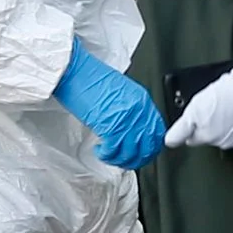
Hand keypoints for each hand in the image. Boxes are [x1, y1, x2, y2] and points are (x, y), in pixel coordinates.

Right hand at [51, 46, 165, 170]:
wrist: (76, 71)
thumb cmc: (90, 77)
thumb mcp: (119, 91)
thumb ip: (129, 108)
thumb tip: (128, 126)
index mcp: (142, 100)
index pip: (157, 131)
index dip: (150, 147)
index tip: (141, 152)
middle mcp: (138, 111)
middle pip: (148, 146)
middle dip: (138, 158)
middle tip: (126, 161)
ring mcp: (126, 120)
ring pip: (132, 153)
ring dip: (120, 160)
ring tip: (109, 156)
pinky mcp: (110, 126)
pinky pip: (114, 151)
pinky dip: (107, 155)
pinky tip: (100, 151)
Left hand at [159, 44, 232, 151]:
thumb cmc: (226, 92)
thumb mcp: (194, 109)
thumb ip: (180, 129)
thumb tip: (170, 142)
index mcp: (207, 137)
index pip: (191, 139)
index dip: (191, 127)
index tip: (195, 118)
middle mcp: (223, 142)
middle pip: (210, 137)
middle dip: (209, 125)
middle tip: (213, 109)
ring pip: (226, 134)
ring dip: (225, 124)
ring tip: (228, 107)